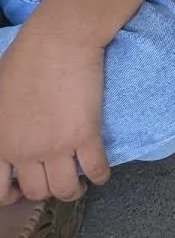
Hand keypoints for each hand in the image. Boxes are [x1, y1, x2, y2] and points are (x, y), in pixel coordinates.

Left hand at [0, 25, 108, 203]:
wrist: (59, 41)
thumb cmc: (24, 58)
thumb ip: (1, 123)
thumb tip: (8, 131)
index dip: (12, 196)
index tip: (23, 189)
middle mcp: (25, 152)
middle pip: (37, 191)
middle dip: (47, 191)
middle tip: (56, 180)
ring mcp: (56, 146)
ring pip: (65, 188)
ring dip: (73, 191)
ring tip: (80, 184)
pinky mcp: (86, 135)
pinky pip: (95, 168)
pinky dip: (100, 175)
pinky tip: (102, 173)